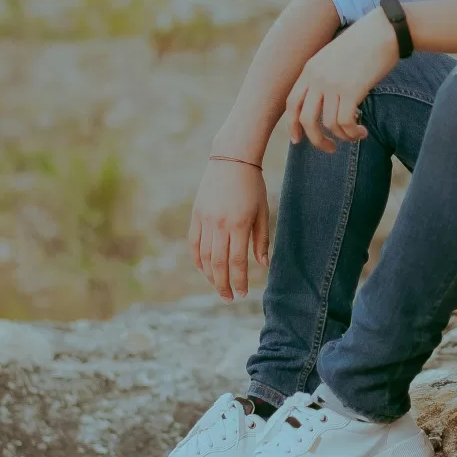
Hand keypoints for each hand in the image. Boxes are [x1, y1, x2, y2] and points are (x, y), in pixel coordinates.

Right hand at [188, 157, 271, 299]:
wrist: (232, 159)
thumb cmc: (252, 185)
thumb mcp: (262, 211)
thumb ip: (261, 239)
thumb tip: (262, 265)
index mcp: (239, 224)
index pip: (237, 261)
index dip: (239, 280)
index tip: (243, 293)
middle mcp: (219, 224)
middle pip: (219, 264)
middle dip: (223, 284)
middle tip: (229, 298)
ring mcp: (205, 219)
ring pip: (204, 256)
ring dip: (210, 275)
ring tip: (218, 286)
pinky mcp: (196, 214)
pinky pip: (193, 243)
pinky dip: (197, 259)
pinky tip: (204, 270)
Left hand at [283, 9, 397, 151]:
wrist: (383, 31)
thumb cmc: (364, 43)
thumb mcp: (334, 57)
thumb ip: (324, 76)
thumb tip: (325, 103)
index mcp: (310, 69)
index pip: (291, 103)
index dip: (292, 125)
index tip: (297, 139)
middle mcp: (317, 78)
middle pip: (305, 119)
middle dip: (316, 140)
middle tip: (329, 148)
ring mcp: (333, 84)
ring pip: (328, 125)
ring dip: (342, 137)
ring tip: (355, 136)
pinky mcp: (351, 90)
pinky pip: (345, 123)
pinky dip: (353, 133)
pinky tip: (362, 132)